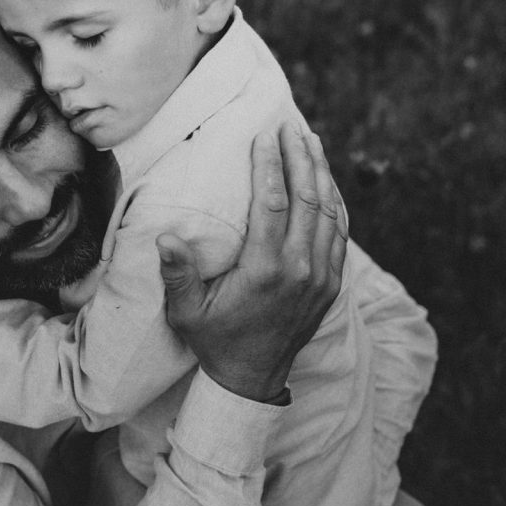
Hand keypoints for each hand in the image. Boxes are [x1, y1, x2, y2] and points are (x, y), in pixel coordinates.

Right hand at [156, 125, 347, 401]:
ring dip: (321, 173)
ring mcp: (322, 277)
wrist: (252, 378)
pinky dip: (335, 203)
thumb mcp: (187, 311)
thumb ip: (177, 274)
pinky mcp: (331, 284)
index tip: (265, 136)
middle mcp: (300, 270)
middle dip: (300, 157)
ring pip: (329, 212)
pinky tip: (327, 182)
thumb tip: (166, 237)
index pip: (273, 203)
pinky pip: (340, 233)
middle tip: (291, 126)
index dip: (270, 165)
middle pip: (308, 199)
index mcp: (265, 271)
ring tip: (311, 142)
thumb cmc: (214, 340)